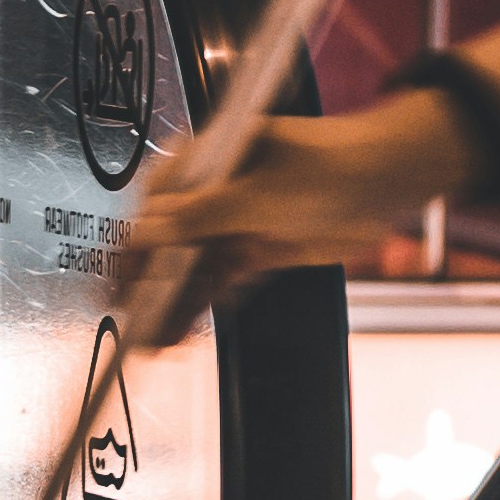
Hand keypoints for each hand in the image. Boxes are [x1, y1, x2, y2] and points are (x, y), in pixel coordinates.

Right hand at [117, 92, 463, 328]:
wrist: (381, 182)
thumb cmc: (327, 165)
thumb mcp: (258, 193)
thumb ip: (202, 215)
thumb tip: (149, 229)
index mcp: (204, 158)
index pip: (154, 203)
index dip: (133, 241)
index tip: (118, 275)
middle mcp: (209, 190)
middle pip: (164, 239)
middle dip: (146, 280)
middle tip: (129, 316)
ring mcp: (229, 223)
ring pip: (187, 268)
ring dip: (168, 302)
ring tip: (151, 341)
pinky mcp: (250, 251)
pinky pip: (214, 283)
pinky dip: (197, 307)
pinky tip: (176, 334)